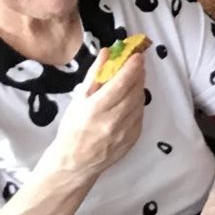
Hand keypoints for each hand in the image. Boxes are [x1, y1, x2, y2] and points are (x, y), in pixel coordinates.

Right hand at [41, 48, 145, 178]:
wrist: (77, 162)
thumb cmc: (74, 128)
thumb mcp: (79, 100)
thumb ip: (95, 75)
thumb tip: (107, 52)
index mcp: (97, 109)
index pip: (121, 83)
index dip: (132, 67)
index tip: (138, 55)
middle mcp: (114, 120)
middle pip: (134, 90)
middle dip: (138, 74)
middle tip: (136, 63)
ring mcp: (127, 130)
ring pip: (139, 101)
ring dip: (138, 87)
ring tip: (132, 80)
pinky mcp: (135, 137)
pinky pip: (140, 114)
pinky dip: (137, 103)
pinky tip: (129, 100)